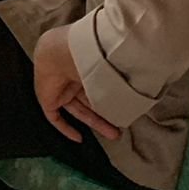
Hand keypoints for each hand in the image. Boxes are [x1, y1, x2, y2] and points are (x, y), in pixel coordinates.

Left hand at [33, 26, 121, 142]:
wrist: (61, 51)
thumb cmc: (86, 52)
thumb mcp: (106, 66)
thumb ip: (119, 77)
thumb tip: (142, 84)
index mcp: (83, 65)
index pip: (95, 86)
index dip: (106, 98)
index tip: (122, 108)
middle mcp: (71, 76)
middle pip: (89, 101)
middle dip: (105, 115)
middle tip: (121, 126)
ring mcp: (59, 87)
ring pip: (78, 110)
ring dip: (95, 122)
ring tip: (114, 134)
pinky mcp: (46, 98)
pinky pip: (54, 117)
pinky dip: (64, 128)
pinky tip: (79, 138)